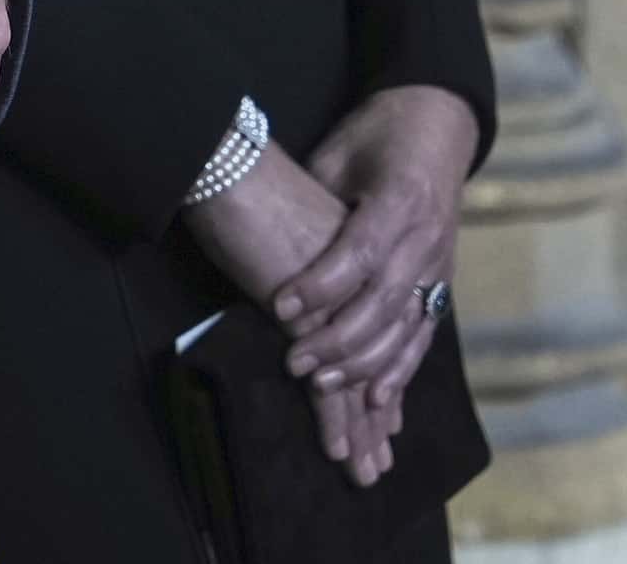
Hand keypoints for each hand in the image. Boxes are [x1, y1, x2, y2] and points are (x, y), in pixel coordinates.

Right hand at [178, 148, 399, 472]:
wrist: (235, 159)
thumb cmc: (259, 177)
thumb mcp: (304, 215)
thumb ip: (315, 250)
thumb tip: (306, 283)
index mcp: (374, 251)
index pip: (390, 328)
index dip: (388, 377)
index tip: (388, 418)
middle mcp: (371, 276)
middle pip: (383, 358)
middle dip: (377, 414)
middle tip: (379, 460)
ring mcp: (346, 293)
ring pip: (362, 373)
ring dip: (357, 424)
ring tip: (358, 466)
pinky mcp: (314, 307)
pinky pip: (329, 370)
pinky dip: (329, 410)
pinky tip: (332, 441)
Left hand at [277, 83, 478, 484]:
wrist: (439, 123)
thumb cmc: (378, 132)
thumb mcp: (341, 152)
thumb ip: (317, 201)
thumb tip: (275, 243)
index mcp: (401, 199)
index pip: (358, 254)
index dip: (319, 286)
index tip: (279, 307)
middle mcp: (427, 237)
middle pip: (384, 301)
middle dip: (337, 339)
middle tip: (294, 362)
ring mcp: (440, 262)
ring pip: (405, 325)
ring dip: (365, 362)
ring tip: (323, 384)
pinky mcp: (444, 279)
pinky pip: (424, 332)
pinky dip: (402, 367)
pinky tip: (377, 397)